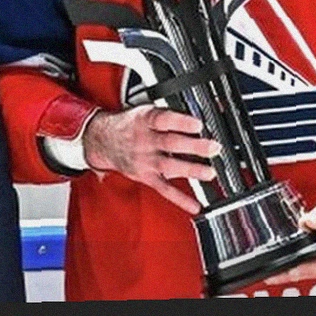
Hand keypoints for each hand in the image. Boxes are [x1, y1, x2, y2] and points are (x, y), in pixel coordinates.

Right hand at [81, 105, 220, 214]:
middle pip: (171, 143)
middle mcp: (144, 141)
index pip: (163, 120)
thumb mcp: (144, 110)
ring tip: (210, 172)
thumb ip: (168, 114)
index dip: (181, 122)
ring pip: (169, 166)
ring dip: (191, 170)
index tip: (198, 124)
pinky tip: (195, 205)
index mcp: (145, 121)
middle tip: (214, 147)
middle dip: (194, 146)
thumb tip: (197, 119)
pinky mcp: (145, 177)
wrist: (102, 140)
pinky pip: (163, 189)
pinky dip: (180, 199)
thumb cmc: (130, 125)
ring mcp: (145, 161)